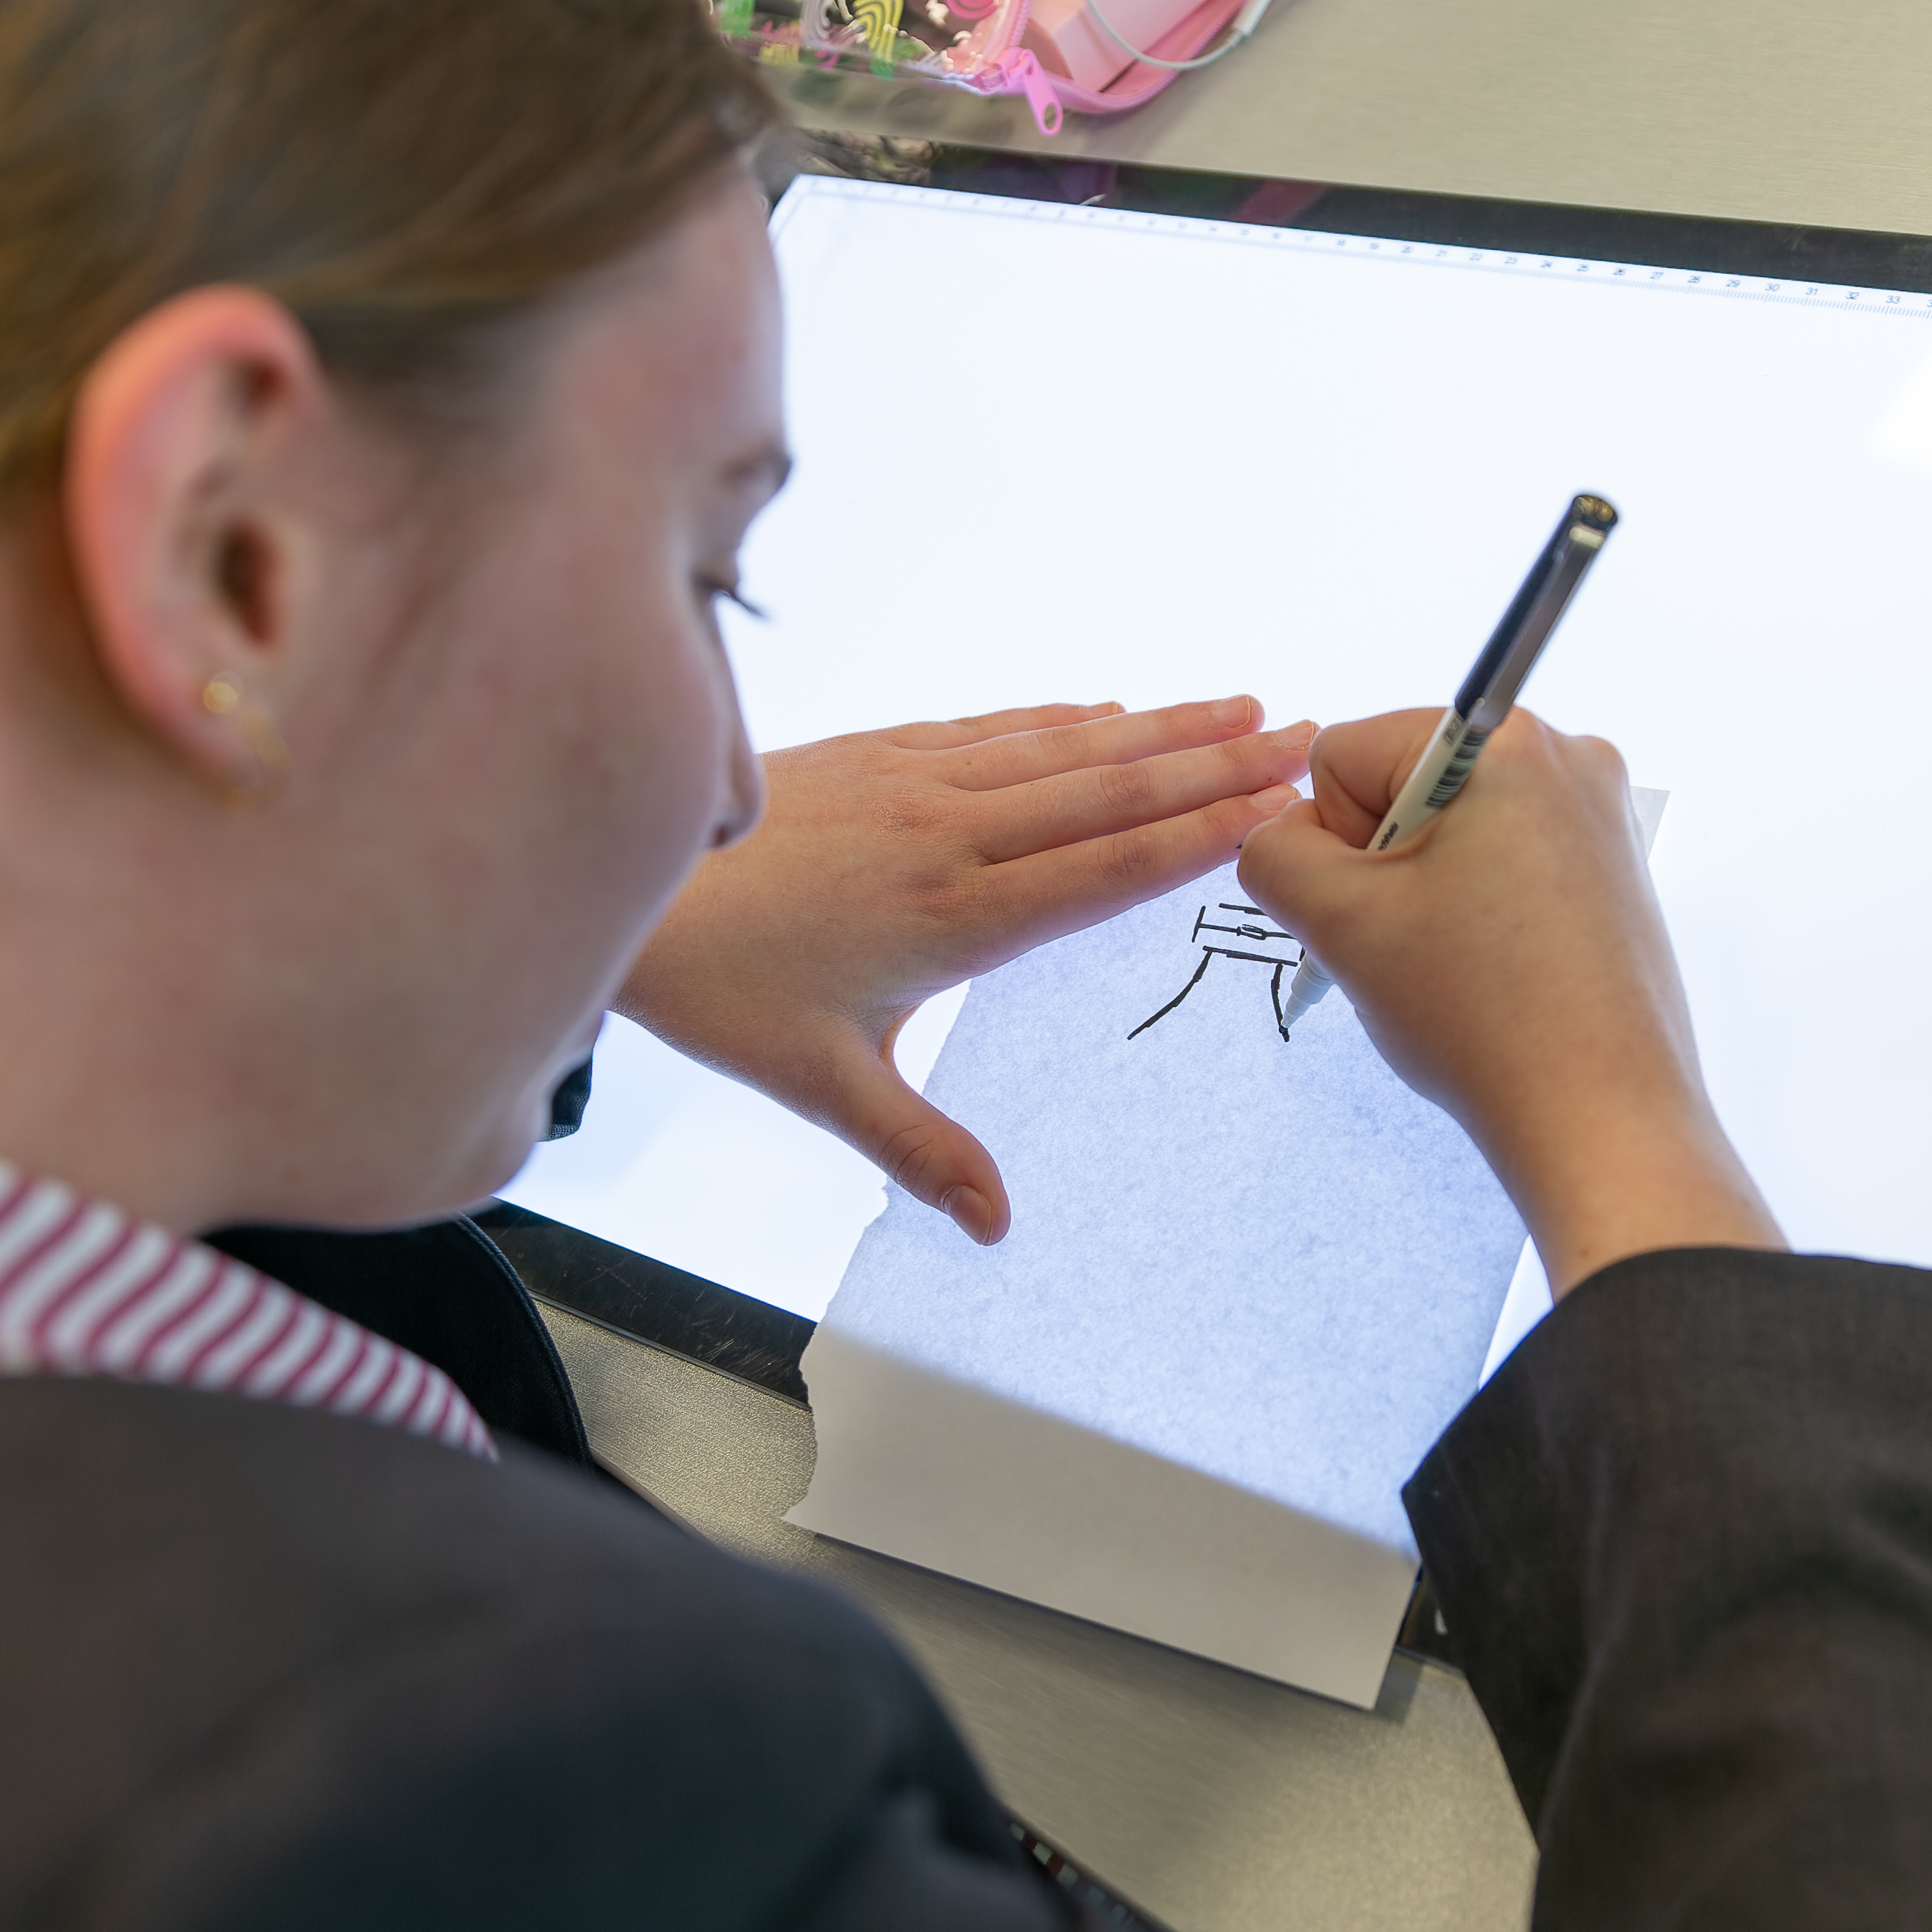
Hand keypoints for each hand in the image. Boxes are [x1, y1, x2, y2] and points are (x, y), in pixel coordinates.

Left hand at [619, 698, 1313, 1242]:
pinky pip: (992, 728)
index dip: (1201, 837)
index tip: (1279, 805)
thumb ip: (920, 1151)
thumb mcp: (822, 1087)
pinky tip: (1112, 708)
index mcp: (953, 918)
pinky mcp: (876, 753)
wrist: (627, 894)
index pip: (1105, 871)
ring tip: (1243, 704)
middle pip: (1107, 795)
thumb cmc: (721, 995)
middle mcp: (948, 836)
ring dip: (1159, 727)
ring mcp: (913, 784)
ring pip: (1061, 749)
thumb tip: (996, 1227)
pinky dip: (1062, 718)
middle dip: (1213, 763)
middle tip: (1304, 736)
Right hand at [1236, 708, 1778, 1293]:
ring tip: (1458, 970)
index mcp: (1502, 742)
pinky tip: (1494, 976)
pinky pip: (1503, 866)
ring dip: (1426, 896)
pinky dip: (1477, 913)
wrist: (1601, 1119)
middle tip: (1416, 947)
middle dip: (1383, 867)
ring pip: (1450, 834)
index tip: (1381, 910)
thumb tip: (1282, 838)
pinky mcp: (1612, 873)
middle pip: (1401, 788)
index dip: (1334, 841)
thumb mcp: (1340, 924)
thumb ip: (1272, 855)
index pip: (1344, 755)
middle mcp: (1566, 757)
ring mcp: (1598, 817)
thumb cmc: (1481, 1015)